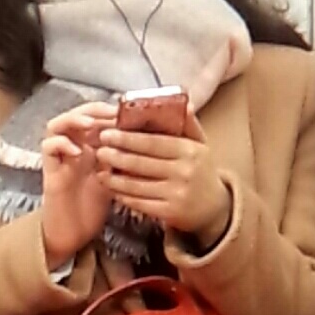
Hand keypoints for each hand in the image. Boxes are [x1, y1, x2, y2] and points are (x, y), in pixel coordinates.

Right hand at [41, 101, 116, 268]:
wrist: (73, 233)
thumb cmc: (94, 207)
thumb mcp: (116, 178)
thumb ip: (124, 160)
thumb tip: (150, 144)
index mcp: (90, 146)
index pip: (97, 116)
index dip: (111, 110)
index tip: (130, 113)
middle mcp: (73, 146)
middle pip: (77, 113)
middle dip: (94, 110)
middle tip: (111, 114)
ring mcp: (60, 157)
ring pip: (57, 124)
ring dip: (74, 120)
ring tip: (90, 124)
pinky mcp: (50, 170)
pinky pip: (48, 147)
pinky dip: (61, 144)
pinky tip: (78, 151)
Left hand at [96, 107, 231, 247]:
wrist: (215, 208)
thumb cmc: (201, 170)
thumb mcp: (200, 145)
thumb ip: (188, 124)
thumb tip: (184, 101)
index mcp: (190, 151)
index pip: (153, 142)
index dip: (127, 138)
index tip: (107, 133)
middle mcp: (184, 172)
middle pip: (141, 163)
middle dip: (116, 156)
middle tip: (99, 150)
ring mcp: (177, 194)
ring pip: (137, 185)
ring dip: (114, 178)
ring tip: (100, 170)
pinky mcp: (169, 213)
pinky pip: (140, 203)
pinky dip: (123, 195)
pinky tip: (113, 189)